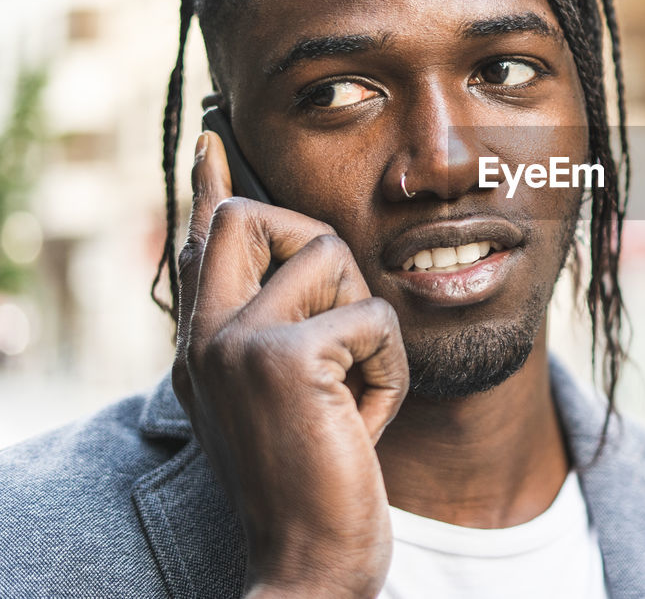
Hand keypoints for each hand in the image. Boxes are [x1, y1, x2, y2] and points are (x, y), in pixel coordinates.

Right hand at [173, 131, 408, 597]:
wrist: (311, 564)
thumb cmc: (315, 480)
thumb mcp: (284, 400)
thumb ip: (278, 330)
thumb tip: (296, 266)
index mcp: (203, 342)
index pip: (201, 242)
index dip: (208, 187)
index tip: (212, 141)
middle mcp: (204, 334)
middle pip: (255, 214)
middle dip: (318, 247)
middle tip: (337, 326)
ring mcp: (235, 342)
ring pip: (333, 257)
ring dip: (369, 327)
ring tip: (351, 393)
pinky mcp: (284, 359)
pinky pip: (375, 318)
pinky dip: (390, 371)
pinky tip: (364, 421)